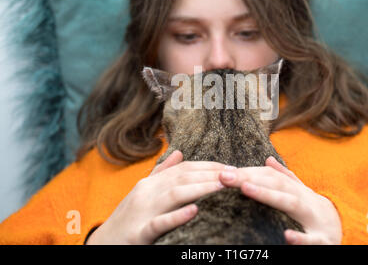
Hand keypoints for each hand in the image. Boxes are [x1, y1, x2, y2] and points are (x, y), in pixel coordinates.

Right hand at [86, 150, 228, 243]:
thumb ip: (162, 171)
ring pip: (174, 195)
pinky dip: (177, 216)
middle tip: (235, 174)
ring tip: (221, 185)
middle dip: (210, 174)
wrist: (103, 244)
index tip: (230, 168)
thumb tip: (180, 152)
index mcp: (150, 183)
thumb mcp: (144, 191)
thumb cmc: (129, 217)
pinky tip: (194, 211)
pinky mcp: (139, 233)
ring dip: (200, 188)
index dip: (208, 166)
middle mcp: (147, 192)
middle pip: (183, 178)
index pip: (184, 168)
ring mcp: (143, 211)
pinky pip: (160, 223)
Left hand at [218, 157, 341, 244]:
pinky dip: (300, 239)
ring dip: (269, 195)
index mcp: (294, 190)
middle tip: (225, 176)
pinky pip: (311, 240)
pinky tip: (286, 236)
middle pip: (275, 185)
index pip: (269, 177)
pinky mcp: (321, 240)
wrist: (341, 229)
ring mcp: (312, 218)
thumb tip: (268, 159)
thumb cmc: (310, 210)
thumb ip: (284, 177)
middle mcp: (302, 199)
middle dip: (250, 178)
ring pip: (291, 203)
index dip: (247, 173)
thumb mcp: (300, 191)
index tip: (223, 172)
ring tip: (246, 188)